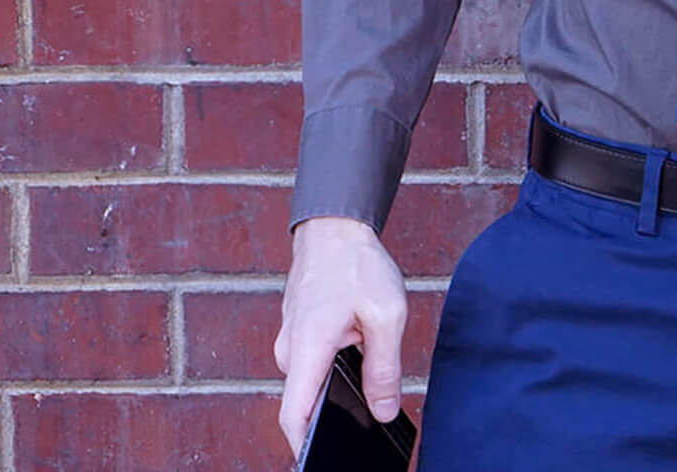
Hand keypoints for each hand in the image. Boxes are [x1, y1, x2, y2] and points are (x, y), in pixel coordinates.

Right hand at [274, 216, 407, 457]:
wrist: (335, 229)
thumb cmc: (358, 266)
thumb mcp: (386, 316)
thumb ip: (384, 368)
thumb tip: (383, 411)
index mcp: (307, 348)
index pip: (293, 416)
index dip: (305, 447)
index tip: (324, 460)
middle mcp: (290, 350)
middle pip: (304, 403)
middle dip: (332, 418)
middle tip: (367, 424)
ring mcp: (290, 342)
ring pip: (311, 382)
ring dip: (335, 388)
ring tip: (370, 386)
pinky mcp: (298, 334)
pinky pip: (312, 364)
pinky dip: (332, 368)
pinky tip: (359, 359)